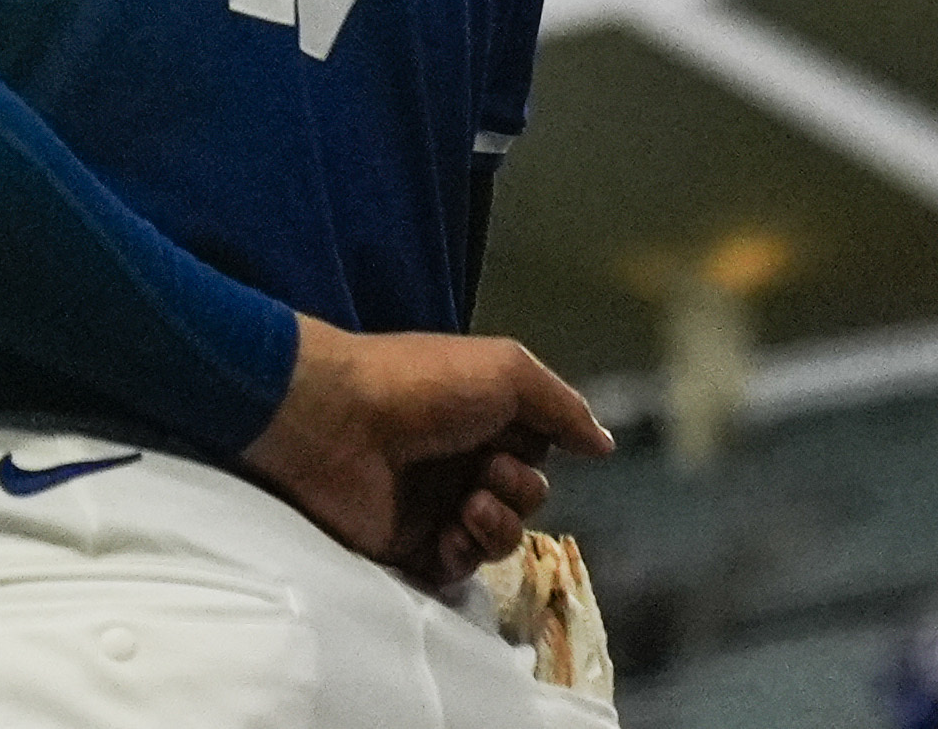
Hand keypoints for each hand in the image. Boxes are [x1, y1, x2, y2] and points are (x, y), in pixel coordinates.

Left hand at [239, 315, 611, 586]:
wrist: (333, 420)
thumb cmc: (418, 383)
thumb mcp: (505, 370)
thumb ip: (561, 406)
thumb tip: (604, 444)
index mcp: (477, 415)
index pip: (537, 448)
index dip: (540, 448)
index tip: (520, 436)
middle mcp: (459, 459)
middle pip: (527, 495)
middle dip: (521, 488)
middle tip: (485, 471)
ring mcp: (434, 504)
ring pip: (503, 534)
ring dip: (501, 524)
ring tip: (469, 504)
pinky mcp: (409, 543)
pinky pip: (463, 566)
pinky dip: (469, 553)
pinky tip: (452, 531)